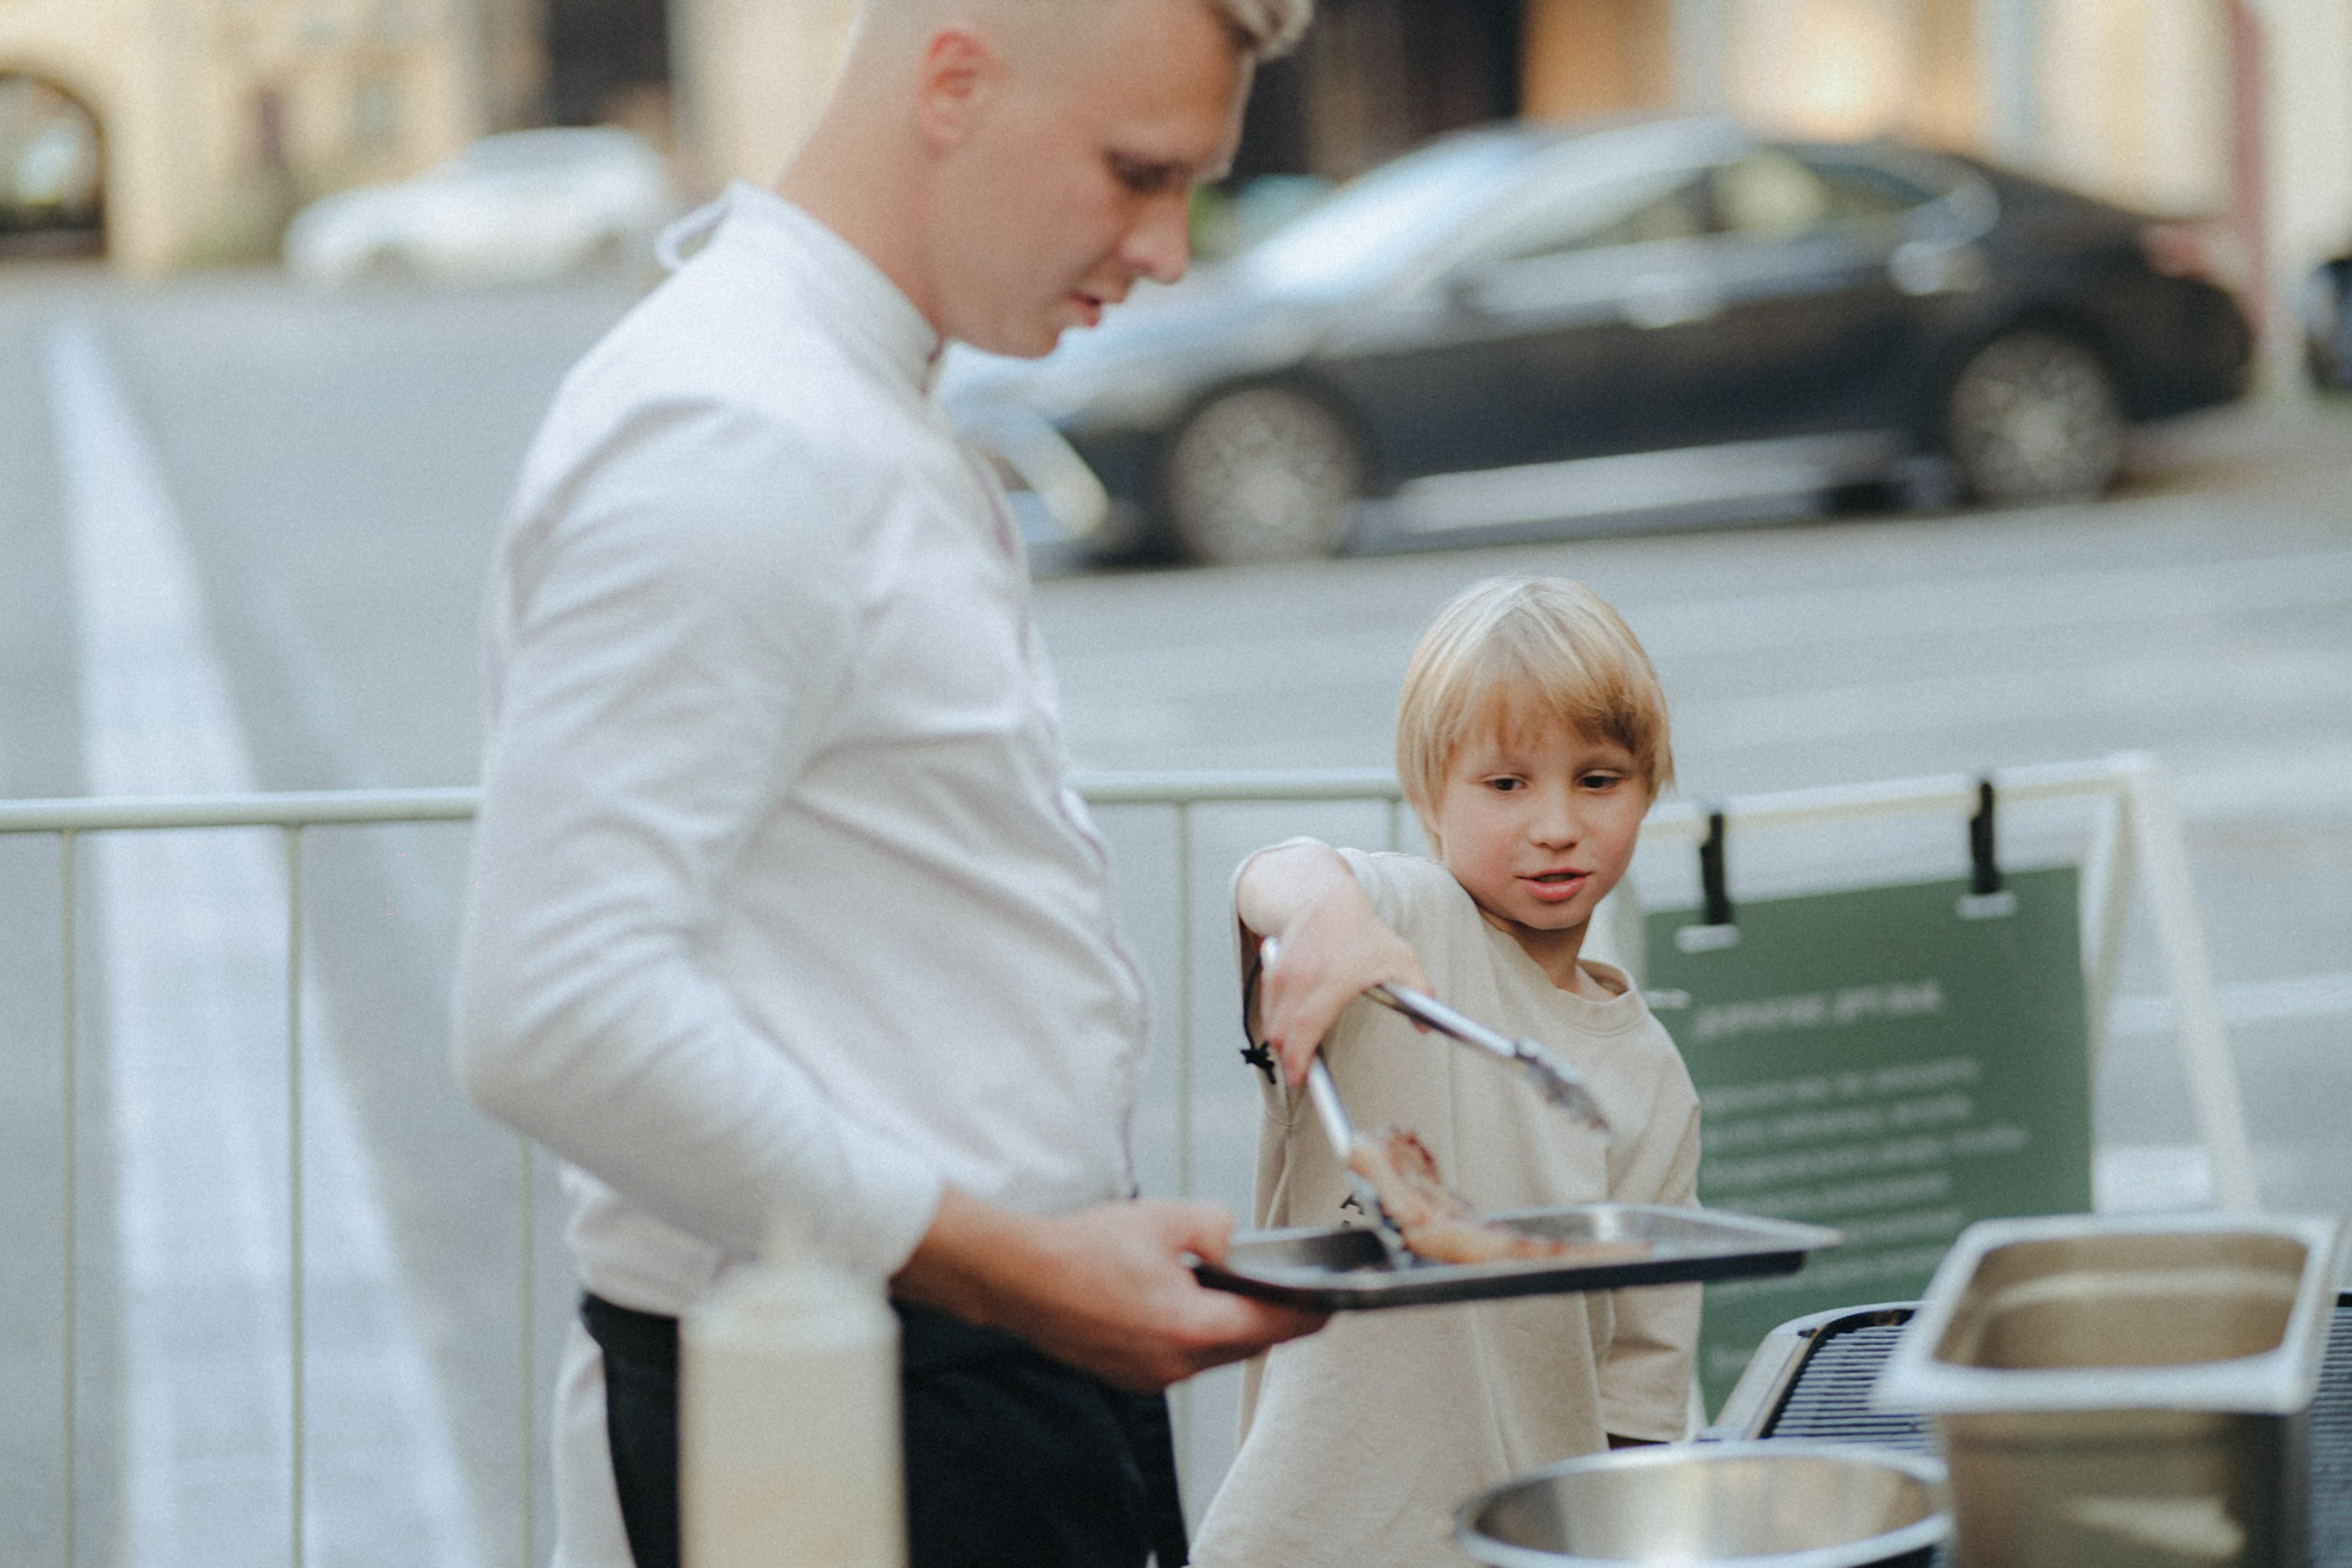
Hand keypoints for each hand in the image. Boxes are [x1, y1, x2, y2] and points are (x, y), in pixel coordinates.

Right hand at [894, 1189, 1326, 1389]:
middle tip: (1290, 1292)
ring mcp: (1150, 1376)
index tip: (1330, 1306)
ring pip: (1213, 1353)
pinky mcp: (1129, 1374)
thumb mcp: (1163, 1218)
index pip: (1272, 1326)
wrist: (1017, 1278)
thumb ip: (1213, 1226)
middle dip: (1270, 1319)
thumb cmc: (1082, 1249)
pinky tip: (1183, 1301)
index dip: (1308, 1314)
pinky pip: (1180, 1358)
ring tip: (1231, 1289)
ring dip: (1229, 1326)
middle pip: (1246, 1345)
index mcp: (1190, 1327)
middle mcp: (1174, 1363)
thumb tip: (1231, 1241)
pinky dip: (1193, 1333)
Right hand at [1239, 845, 1428, 1083]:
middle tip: (1301, 1074)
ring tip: (1297, 1052)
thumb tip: (1425, 1028)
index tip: (1300, 1078)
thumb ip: (1419, 992)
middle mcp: (1301, 976)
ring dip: (1281, 1042)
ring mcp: (1282, 973)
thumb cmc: (1366, 933)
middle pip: (1282, 1031)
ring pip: (1272, 1022)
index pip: (1307, 1024)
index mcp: (1332, 978)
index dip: (1299, 1056)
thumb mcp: (1401, 958)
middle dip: (1288, 1058)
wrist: (1327, 901)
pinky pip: (1268, 1009)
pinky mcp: (1272, 972)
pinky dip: (1276, 1023)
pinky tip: (1291, 1028)